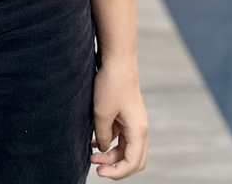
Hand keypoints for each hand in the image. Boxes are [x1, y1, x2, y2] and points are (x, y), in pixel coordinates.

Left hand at [90, 54, 147, 177]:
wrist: (117, 59)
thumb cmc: (111, 84)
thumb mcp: (102, 113)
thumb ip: (102, 135)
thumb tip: (101, 149)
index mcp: (138, 131)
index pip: (133, 163)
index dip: (117, 172)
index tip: (99, 172)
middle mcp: (140, 128)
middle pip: (133, 159)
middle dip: (116, 166)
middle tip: (96, 166)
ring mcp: (133, 122)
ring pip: (126, 149)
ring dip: (110, 155)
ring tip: (91, 155)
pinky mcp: (126, 115)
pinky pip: (120, 136)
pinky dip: (109, 142)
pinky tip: (92, 141)